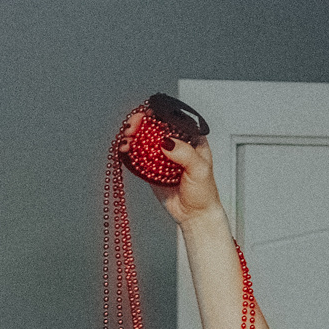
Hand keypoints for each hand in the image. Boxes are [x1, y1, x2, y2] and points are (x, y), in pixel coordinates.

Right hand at [119, 112, 224, 226]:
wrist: (194, 215)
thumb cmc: (203, 192)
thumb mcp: (199, 169)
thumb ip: (184, 153)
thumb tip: (165, 141)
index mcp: (192, 138)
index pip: (173, 119)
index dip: (157, 114)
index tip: (145, 115)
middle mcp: (176, 144)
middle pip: (155, 127)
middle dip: (140, 124)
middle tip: (131, 127)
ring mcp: (163, 156)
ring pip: (144, 140)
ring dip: (132, 136)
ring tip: (125, 140)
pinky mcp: (151, 168)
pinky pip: (138, 156)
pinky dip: (130, 151)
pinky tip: (125, 149)